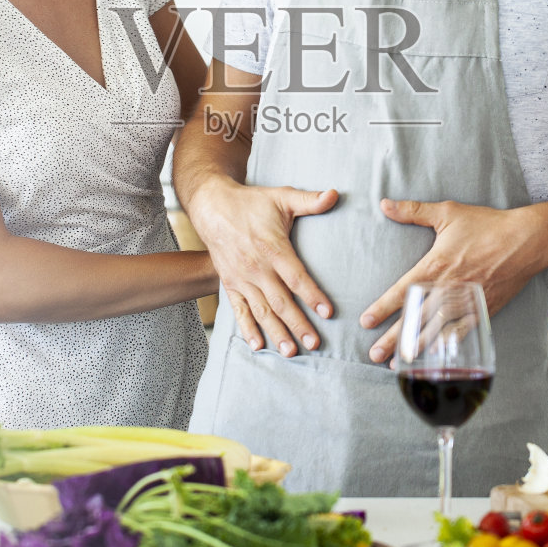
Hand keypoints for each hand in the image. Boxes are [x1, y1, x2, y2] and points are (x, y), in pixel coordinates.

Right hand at [184, 176, 337, 356]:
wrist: (212, 208)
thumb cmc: (251, 203)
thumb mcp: (281, 197)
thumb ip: (309, 201)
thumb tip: (334, 194)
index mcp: (273, 248)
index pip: (296, 277)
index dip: (312, 295)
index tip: (328, 312)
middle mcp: (257, 268)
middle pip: (281, 301)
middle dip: (298, 323)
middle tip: (314, 343)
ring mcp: (242, 279)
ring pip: (262, 310)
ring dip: (276, 332)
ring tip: (291, 351)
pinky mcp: (230, 284)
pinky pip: (239, 311)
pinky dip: (248, 329)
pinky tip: (258, 346)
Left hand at [361, 197, 543, 363]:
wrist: (526, 241)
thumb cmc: (487, 224)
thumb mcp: (447, 212)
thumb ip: (413, 210)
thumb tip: (384, 203)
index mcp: (435, 266)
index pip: (402, 292)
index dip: (382, 308)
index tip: (365, 322)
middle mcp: (448, 288)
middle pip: (415, 318)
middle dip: (392, 338)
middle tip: (373, 355)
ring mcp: (466, 302)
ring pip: (435, 331)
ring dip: (415, 347)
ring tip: (397, 365)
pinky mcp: (483, 310)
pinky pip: (461, 333)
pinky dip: (446, 347)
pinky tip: (434, 359)